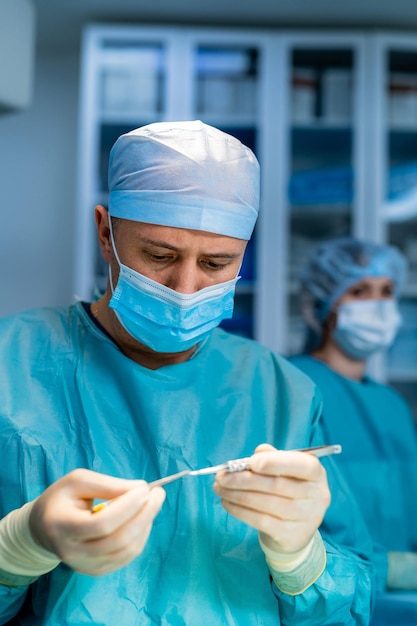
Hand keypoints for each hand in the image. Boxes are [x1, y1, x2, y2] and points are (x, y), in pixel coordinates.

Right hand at [29, 469, 165, 575]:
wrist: (43, 527)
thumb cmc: (61, 498)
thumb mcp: (78, 481)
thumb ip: (108, 485)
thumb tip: (140, 489)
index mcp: (63, 527)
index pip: (102, 523)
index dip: (128, 506)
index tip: (145, 488)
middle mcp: (73, 553)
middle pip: (119, 540)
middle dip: (145, 514)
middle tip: (158, 493)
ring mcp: (85, 566)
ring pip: (127, 550)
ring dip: (146, 525)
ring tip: (150, 504)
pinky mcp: (96, 571)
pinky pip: (127, 557)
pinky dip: (141, 536)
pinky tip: (142, 519)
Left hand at [213, 443, 329, 554]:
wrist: (296, 530)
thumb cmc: (288, 490)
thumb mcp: (285, 470)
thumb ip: (273, 457)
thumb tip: (256, 454)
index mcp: (316, 473)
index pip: (303, 465)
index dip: (276, 462)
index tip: (250, 462)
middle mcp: (317, 496)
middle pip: (277, 485)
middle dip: (244, 479)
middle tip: (222, 476)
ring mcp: (306, 518)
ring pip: (265, 503)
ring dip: (236, 494)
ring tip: (219, 488)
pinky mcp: (291, 536)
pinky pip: (260, 521)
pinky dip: (239, 510)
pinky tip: (227, 503)